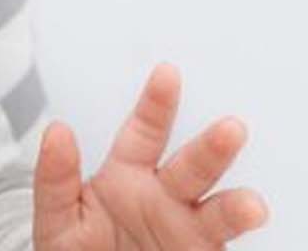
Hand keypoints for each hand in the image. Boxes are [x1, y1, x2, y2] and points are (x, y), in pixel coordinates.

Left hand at [33, 64, 268, 250]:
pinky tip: (250, 225)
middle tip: (232, 129)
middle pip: (193, 167)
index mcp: (128, 176)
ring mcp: (188, 230)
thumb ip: (56, 177)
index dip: (156, 103)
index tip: (166, 73)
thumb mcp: (57, 218)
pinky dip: (237, 242)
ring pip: (219, 212)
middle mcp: (165, 198)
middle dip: (212, 148)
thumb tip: (56, 130)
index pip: (144, 133)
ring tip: (251, 206)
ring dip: (237, 205)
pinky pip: (222, 249)